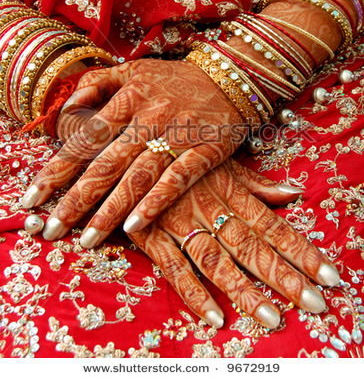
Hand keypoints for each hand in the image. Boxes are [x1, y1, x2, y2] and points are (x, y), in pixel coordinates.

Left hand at [22, 58, 244, 243]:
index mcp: (130, 95)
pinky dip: (155, 203)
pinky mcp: (205, 150)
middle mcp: (151, 116)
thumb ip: (97, 84)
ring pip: (139, 177)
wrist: (230, 78)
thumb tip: (65, 110)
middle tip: (51, 229)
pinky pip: (177, 180)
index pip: (85, 137)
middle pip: (106, 163)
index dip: (57, 169)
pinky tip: (133, 226)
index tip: (32, 197)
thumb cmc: (175, 80)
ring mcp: (179, 134)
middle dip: (76, 199)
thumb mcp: (134, 71)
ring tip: (87, 239)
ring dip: (111, 210)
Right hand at [128, 158, 339, 328]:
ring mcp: (182, 224)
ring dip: (244, 290)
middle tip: (314, 303)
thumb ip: (257, 184)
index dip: (301, 251)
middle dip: (284, 276)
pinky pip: (175, 268)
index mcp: (231, 192)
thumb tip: (294, 193)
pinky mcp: (153, 236)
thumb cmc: (182, 156)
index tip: (328, 275)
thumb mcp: (222, 164)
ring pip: (218, 261)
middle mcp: (211, 210)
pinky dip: (194, 293)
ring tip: (272, 318)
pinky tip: (215, 317)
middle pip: (252, 247)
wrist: (132, 150)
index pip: (273, 226)